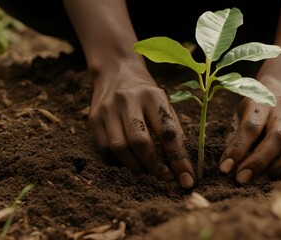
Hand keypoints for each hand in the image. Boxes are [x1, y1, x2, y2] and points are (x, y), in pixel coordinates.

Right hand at [88, 60, 194, 187]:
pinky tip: (130, 160)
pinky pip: (105, 149)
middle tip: (166, 178)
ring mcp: (107, 109)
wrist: (116, 71)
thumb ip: (172, 129)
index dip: (178, 159)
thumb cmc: (147, 94)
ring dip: (136, 167)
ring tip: (147, 171)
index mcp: (152, 96)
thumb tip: (181, 165)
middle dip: (155, 167)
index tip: (187, 178)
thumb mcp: (164, 103)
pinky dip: (119, 161)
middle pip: (140, 143)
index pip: (167, 132)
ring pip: (120, 149)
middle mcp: (128, 100)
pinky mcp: (93, 118)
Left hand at [219, 80, 280, 183]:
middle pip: (278, 136)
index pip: (250, 127)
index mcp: (260, 103)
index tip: (225, 169)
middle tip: (243, 179)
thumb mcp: (237, 117)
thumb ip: (234, 138)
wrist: (277, 91)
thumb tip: (228, 165)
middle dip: (260, 162)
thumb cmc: (253, 111)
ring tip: (267, 176)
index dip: (237, 150)